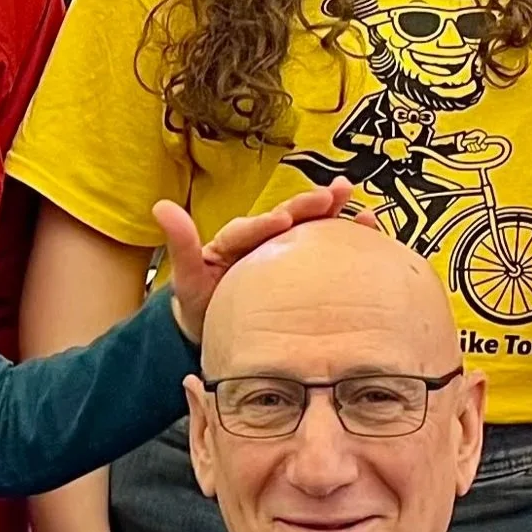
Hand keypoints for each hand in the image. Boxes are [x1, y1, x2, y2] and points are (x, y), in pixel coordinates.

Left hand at [158, 180, 361, 343]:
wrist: (220, 336)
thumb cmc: (204, 308)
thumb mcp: (189, 280)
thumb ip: (182, 246)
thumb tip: (161, 206)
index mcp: (236, 242)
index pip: (251, 229)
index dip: (265, 223)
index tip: (280, 220)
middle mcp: (264, 241)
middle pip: (288, 218)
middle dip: (308, 206)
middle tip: (330, 196)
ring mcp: (288, 254)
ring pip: (311, 227)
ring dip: (333, 210)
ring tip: (352, 198)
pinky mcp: (306, 270)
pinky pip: (329, 250)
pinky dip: (350, 237)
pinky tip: (371, 226)